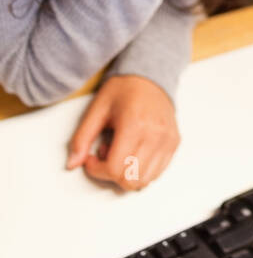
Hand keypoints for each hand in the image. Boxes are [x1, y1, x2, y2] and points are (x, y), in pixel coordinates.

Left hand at [66, 75, 179, 189]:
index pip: (115, 169)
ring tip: (121, 152)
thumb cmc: (124, 90)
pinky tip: (134, 153)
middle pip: (130, 179)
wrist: (150, 77)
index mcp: (135, 125)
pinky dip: (141, 170)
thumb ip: (82, 138)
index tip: (91, 158)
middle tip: (106, 153)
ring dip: (128, 173)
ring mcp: (168, 140)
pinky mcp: (174, 143)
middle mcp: (155, 135)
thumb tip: (72, 164)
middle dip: (111, 173)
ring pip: (144, 180)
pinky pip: (157, 173)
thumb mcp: (96, 109)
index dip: (97, 170)